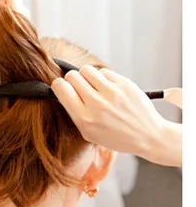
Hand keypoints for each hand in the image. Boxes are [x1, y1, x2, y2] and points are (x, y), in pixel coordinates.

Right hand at [51, 65, 181, 165]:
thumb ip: (75, 114)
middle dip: (72, 80)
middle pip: (73, 76)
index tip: (62, 88)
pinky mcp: (124, 84)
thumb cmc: (117, 137)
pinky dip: (103, 78)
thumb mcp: (89, 133)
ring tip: (92, 86)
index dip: (59, 86)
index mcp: (85, 119)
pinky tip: (107, 88)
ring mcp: (112, 92)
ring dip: (86, 76)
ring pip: (87, 70)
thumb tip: (63, 92)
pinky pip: (104, 72)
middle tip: (78, 88)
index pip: (61, 88)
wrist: (147, 135)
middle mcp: (97, 104)